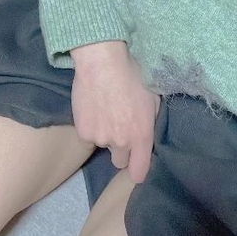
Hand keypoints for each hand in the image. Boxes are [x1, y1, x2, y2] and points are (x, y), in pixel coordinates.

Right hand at [70, 41, 159, 183]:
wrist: (102, 64)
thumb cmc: (133, 75)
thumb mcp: (153, 98)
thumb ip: (151, 121)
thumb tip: (148, 131)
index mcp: (142, 136)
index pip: (139, 171)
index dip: (137, 170)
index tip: (136, 166)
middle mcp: (121, 143)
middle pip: (119, 162)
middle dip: (120, 150)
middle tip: (118, 129)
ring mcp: (101, 139)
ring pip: (103, 146)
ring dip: (104, 135)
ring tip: (105, 111)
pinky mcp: (83, 132)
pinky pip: (88, 137)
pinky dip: (90, 127)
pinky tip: (92, 109)